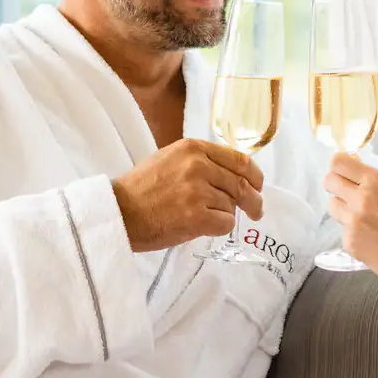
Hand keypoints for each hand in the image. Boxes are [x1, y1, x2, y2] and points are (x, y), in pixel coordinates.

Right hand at [112, 139, 263, 252]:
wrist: (118, 213)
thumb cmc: (142, 189)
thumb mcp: (170, 159)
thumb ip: (201, 161)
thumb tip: (235, 173)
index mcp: (193, 148)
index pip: (239, 159)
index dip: (255, 175)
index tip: (259, 185)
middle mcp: (198, 166)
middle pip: (242, 184)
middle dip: (254, 201)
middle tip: (257, 211)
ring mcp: (197, 192)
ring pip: (232, 206)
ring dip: (224, 215)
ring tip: (202, 218)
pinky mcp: (196, 217)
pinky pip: (226, 224)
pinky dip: (219, 228)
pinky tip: (202, 228)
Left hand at [323, 153, 377, 309]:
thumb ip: (375, 185)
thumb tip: (355, 179)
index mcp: (376, 181)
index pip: (338, 162)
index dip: (339, 168)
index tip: (344, 174)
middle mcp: (361, 197)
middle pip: (328, 181)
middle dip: (336, 187)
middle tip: (348, 196)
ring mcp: (352, 220)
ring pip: (332, 206)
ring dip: (343, 210)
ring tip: (364, 221)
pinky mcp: (349, 242)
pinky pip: (343, 231)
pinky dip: (353, 235)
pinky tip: (372, 242)